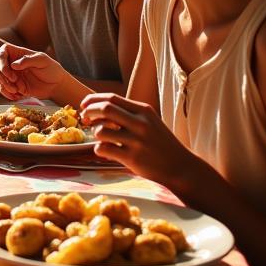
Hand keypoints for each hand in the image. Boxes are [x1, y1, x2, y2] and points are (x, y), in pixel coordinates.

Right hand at [0, 44, 66, 101]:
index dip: (1, 62)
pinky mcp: (12, 85)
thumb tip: (13, 64)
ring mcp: (10, 74)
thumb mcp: (42, 60)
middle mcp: (11, 63)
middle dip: (0, 76)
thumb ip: (28, 60)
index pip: (1, 53)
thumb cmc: (51, 68)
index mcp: (17, 53)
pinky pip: (2, 89)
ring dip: (3, 85)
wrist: (56, 85)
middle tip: (12, 83)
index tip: (9, 72)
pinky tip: (17, 96)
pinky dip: (6, 94)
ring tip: (16, 91)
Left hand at [80, 93, 196, 181]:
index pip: (111, 98)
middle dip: (89, 113)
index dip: (92, 100)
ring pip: (101, 131)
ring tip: (102, 138)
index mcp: (143, 110)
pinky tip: (106, 151)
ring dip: (95, 134)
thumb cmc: (160, 143)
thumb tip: (96, 107)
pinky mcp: (132, 158)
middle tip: (85, 119)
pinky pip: (104, 149)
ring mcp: (136, 141)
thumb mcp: (149, 121)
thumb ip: (127, 113)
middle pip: (104, 109)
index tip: (83, 105)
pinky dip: (99, 149)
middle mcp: (140, 123)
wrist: (181, 167)